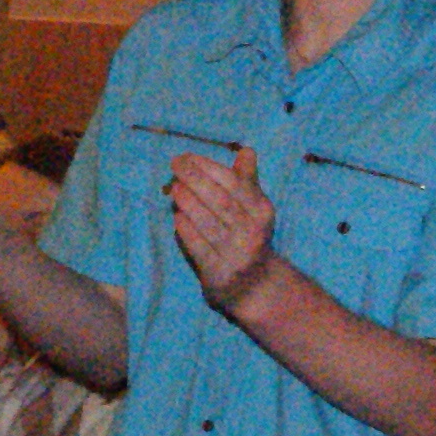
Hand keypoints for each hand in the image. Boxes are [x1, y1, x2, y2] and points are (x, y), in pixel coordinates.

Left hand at [167, 145, 279, 310]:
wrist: (254, 285)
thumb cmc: (248, 236)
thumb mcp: (253, 209)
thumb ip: (247, 181)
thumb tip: (246, 150)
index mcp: (262, 211)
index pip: (236, 184)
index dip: (210, 168)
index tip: (189, 157)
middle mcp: (253, 232)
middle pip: (221, 202)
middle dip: (196, 180)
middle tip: (175, 166)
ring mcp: (236, 254)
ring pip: (209, 224)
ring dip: (189, 203)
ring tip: (173, 188)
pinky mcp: (220, 272)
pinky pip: (200, 248)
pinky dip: (187, 231)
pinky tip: (176, 217)